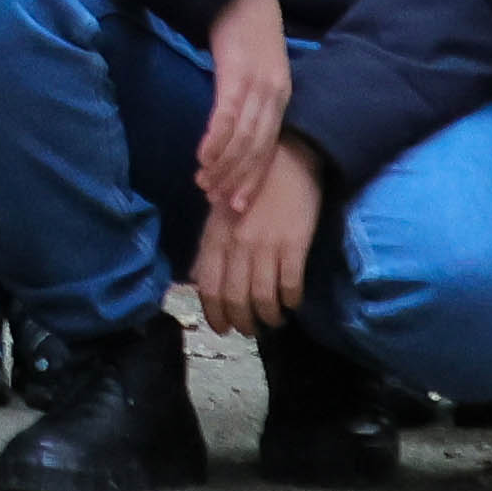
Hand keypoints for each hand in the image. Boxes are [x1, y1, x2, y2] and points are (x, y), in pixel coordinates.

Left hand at [192, 138, 330, 339]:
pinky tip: (292, 303)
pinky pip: (290, 285)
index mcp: (216, 237)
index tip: (222, 328)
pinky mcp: (294, 245)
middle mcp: (237, 245)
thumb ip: (211, 247)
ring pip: (262, 298)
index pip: (208, 288)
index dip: (214, 314)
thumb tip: (197, 279)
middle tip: (249, 331)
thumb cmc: (250, 186)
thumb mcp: (220, 214)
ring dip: (268, 317)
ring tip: (273, 321)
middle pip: (235, 299)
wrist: (287, 159)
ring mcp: (266, 246)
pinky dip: (291, 301)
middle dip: (242, 322)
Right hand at [193, 0, 297, 222]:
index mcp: (282, 97)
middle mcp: (275, 96)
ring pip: (243, 138)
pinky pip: (226, 116)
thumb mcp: (254, 70)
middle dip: (241, 180)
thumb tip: (234, 131)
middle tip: (223, 206)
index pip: (269, 148)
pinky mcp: (237, 74)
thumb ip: (248, 99)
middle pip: (259, 150)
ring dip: (224, 166)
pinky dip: (215, 140)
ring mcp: (257, 86)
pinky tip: (203, 157)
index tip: (237, 203)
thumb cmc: (244, 31)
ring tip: (205, 185)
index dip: (253, 177)